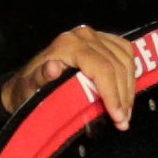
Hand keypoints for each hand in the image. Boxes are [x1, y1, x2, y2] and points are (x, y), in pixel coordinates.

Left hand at [0, 23, 140, 129]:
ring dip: (129, 89)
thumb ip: (39, 78)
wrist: (27, 80)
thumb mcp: (28, 87)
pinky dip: (130, 74)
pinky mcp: (103, 39)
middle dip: (123, 96)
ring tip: (125, 113)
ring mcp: (94, 35)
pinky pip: (125, 53)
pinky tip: (126, 93)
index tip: (117, 117)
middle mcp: (83, 35)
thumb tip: (52, 68)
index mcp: (68, 44)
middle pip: (116, 66)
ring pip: (125, 60)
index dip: (112, 94)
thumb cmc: (28, 88)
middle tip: (123, 121)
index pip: (101, 68)